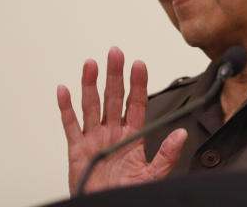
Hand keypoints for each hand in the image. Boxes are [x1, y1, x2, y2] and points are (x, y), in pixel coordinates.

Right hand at [57, 47, 187, 194]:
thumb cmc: (129, 192)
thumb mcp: (153, 175)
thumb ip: (167, 154)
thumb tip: (182, 133)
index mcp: (133, 136)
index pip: (136, 103)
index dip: (138, 84)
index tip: (139, 64)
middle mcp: (112, 132)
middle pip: (113, 97)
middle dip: (114, 74)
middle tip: (115, 52)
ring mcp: (94, 139)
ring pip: (91, 105)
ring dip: (90, 84)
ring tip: (91, 64)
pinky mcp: (77, 150)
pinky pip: (70, 126)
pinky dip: (65, 108)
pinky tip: (64, 90)